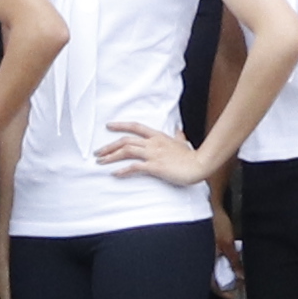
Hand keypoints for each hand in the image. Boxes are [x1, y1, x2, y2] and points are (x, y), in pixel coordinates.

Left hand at [95, 117, 209, 186]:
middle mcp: (153, 143)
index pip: (135, 126)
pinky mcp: (155, 166)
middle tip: (98, 152)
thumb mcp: (182, 143)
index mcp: (157, 136)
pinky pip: (135, 167)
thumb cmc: (191, 156)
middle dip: (109, 146)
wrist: (199, 165)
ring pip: (127, 151)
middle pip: (125, 140)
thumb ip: (178, 136)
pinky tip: (115, 173)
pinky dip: (123, 170)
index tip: (108, 126)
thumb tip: (178, 130)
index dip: (120, 125)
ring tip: (100, 162)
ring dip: (111, 157)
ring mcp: (153, 154)